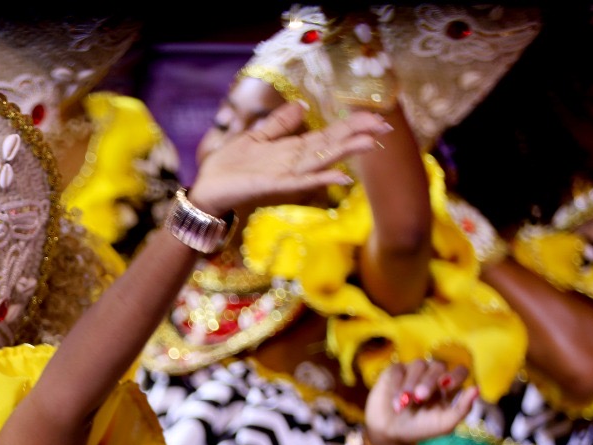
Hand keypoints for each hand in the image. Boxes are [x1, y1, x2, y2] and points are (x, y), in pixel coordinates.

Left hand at [187, 102, 389, 214]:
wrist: (207, 190)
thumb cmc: (229, 167)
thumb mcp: (255, 138)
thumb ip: (279, 124)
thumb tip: (302, 105)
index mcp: (291, 150)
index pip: (327, 135)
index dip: (350, 125)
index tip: (375, 116)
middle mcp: (294, 162)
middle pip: (330, 145)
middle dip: (356, 135)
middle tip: (385, 126)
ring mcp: (286, 175)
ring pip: (321, 161)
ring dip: (345, 153)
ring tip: (370, 143)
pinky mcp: (272, 186)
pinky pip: (299, 181)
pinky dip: (319, 178)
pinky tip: (340, 175)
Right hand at [364, 358, 476, 444]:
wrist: (389, 433)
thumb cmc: (420, 429)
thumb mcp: (444, 424)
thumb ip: (462, 409)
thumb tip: (477, 388)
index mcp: (448, 387)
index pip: (460, 371)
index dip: (455, 374)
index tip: (446, 385)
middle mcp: (433, 376)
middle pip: (438, 367)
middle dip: (428, 382)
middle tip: (420, 398)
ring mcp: (414, 372)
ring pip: (419, 365)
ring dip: (411, 384)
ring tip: (404, 403)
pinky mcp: (396, 371)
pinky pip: (400, 369)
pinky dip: (397, 384)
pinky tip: (395, 400)